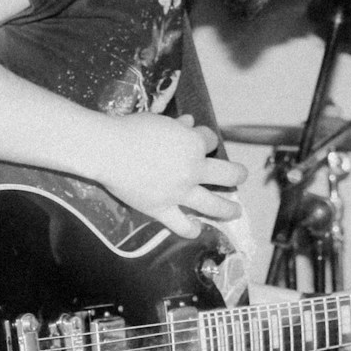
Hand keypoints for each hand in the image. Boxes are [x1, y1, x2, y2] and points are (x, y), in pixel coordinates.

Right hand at [94, 113, 247, 238]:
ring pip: (214, 205)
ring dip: (229, 208)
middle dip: (238, 175)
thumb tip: (189, 122)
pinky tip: (196, 229)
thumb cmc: (133, 130)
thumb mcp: (159, 122)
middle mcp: (194, 170)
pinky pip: (182, 225)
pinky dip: (191, 229)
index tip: (201, 139)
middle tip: (240, 177)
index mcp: (194, 144)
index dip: (207, 139)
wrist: (110, 150)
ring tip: (236, 211)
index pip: (211, 141)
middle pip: (228, 174)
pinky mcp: (163, 209)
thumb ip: (177, 125)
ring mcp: (180, 193)